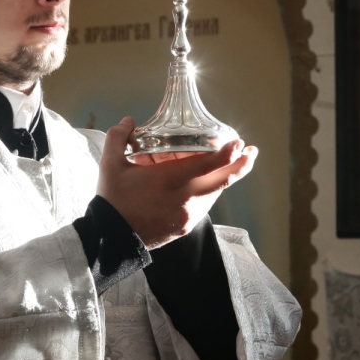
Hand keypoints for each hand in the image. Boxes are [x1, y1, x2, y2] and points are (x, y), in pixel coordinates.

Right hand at [96, 117, 257, 248]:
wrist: (112, 237)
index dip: (229, 153)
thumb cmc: (113, 199)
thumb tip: (128, 121)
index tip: (239, 143)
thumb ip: (118, 138)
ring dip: (222, 178)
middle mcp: (186, 198)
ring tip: (224, 164)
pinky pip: (204, 205)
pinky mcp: (186, 226)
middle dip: (241, 165)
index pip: (209, 165)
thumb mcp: (110, 164)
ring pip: (214, 193)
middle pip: (224, 181)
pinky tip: (200, 184)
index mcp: (171, 180)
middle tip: (250, 151)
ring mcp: (188, 215)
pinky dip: (207, 192)